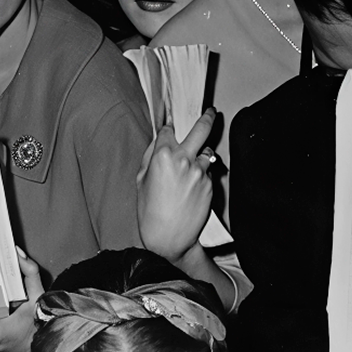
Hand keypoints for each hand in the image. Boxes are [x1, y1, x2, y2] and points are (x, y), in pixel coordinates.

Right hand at [137, 108, 216, 264]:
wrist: (169, 239)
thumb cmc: (150, 213)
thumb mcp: (141, 181)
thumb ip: (151, 156)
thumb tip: (159, 140)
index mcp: (162, 156)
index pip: (168, 130)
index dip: (168, 131)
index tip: (170, 130)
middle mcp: (183, 160)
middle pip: (201, 128)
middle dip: (206, 117)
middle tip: (210, 112)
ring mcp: (199, 172)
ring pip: (207, 152)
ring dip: (202, 154)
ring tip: (193, 167)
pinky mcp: (209, 185)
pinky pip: (208, 173)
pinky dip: (202, 176)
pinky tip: (192, 189)